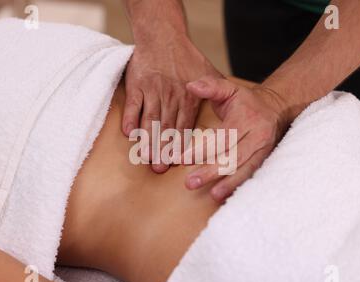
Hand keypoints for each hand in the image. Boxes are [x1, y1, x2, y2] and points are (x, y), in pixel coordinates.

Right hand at [122, 36, 220, 172]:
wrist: (163, 36)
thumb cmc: (186, 57)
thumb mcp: (208, 72)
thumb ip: (216, 91)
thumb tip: (230, 106)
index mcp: (188, 98)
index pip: (184, 126)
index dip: (180, 145)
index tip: (177, 161)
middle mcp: (170, 96)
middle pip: (165, 127)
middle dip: (162, 149)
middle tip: (159, 167)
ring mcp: (152, 91)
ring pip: (149, 119)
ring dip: (147, 139)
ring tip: (145, 156)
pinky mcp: (136, 85)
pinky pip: (132, 105)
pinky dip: (130, 118)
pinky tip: (129, 133)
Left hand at [184, 76, 292, 201]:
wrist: (275, 109)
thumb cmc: (245, 102)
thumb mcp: (229, 89)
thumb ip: (210, 86)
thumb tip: (191, 85)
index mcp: (246, 119)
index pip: (222, 137)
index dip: (202, 150)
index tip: (181, 159)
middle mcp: (258, 136)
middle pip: (233, 157)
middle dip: (211, 171)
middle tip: (190, 182)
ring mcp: (264, 150)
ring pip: (244, 169)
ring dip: (227, 184)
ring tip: (212, 194)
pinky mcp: (265, 160)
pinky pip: (251, 175)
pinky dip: (238, 186)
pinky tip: (224, 195)